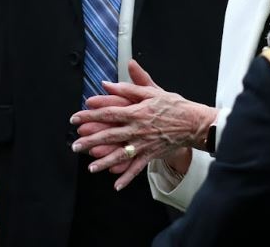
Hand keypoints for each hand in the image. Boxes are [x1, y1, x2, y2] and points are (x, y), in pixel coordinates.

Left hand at [69, 60, 216, 189]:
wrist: (194, 122)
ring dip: (104, 162)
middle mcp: (137, 129)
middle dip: (90, 141)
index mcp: (135, 112)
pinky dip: (127, 177)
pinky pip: (137, 168)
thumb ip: (127, 87)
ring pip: (121, 155)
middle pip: (110, 136)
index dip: (90, 115)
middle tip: (75, 146)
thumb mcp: (151, 90)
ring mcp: (144, 144)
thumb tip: (107, 84)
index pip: (107, 114)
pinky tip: (116, 185)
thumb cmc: (173, 105)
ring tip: (90, 167)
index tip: (75, 118)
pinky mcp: (151, 154)